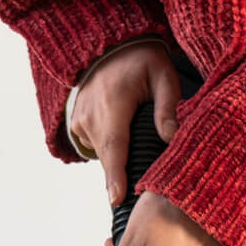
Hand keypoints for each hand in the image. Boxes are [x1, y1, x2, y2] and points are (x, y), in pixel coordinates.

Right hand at [69, 41, 180, 205]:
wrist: (109, 46)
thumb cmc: (141, 60)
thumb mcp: (163, 74)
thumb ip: (167, 106)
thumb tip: (170, 137)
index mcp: (114, 102)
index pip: (114, 145)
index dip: (115, 175)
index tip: (115, 199)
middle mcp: (91, 114)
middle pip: (108, 155)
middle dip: (120, 174)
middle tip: (133, 187)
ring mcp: (80, 120)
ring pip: (101, 152)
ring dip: (117, 153)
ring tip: (132, 132)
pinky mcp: (75, 124)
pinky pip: (94, 144)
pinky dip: (108, 144)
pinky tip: (119, 126)